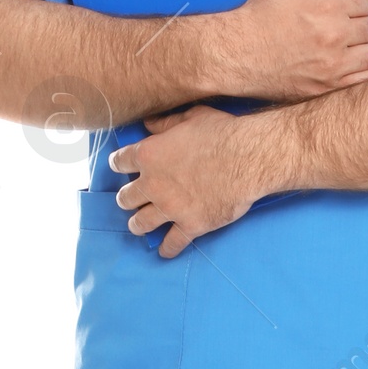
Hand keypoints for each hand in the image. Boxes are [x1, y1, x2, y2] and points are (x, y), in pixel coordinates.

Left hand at [111, 106, 280, 257]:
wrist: (248, 159)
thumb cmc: (222, 133)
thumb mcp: (192, 117)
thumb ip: (166, 123)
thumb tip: (148, 123)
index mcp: (149, 155)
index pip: (119, 162)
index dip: (119, 164)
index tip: (120, 167)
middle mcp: (153, 184)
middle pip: (125, 198)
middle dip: (127, 198)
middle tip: (132, 199)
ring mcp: (170, 208)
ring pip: (141, 224)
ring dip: (138, 224)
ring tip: (138, 225)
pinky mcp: (190, 225)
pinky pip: (172, 244)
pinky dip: (167, 249)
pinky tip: (164, 251)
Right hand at [216, 0, 367, 99]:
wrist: (236, 54)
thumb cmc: (260, 15)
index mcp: (327, 6)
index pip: (366, 0)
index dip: (354, 1)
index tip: (340, 7)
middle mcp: (335, 36)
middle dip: (358, 23)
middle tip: (339, 27)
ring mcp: (334, 65)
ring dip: (363, 48)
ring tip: (344, 47)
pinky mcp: (329, 88)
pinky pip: (366, 79)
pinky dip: (360, 71)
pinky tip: (343, 65)